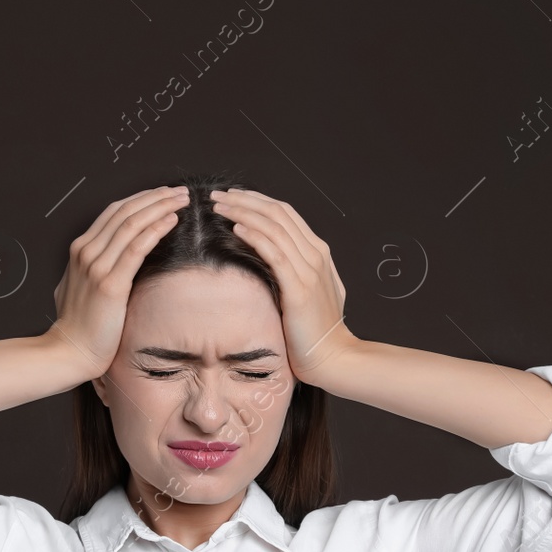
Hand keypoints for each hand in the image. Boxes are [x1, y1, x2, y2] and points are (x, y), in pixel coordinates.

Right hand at [47, 185, 189, 378]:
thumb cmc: (79, 325)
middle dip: (155, 196)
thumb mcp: (80, 286)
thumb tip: (111, 261)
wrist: (69, 351)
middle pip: (124, 211)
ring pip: (132, 223)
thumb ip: (92, 268)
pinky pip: (136, 247)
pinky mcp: (110, 283)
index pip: (114, 212)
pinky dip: (155, 229)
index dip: (141, 199)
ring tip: (181, 200)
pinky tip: (171, 220)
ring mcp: (97, 266)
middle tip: (179, 191)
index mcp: (80, 249)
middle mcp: (86, 251)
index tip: (163, 194)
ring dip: (160, 207)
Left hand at [209, 187, 358, 384]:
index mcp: (318, 253)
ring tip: (219, 206)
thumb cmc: (316, 331)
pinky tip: (236, 228)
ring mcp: (309, 271)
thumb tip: (273, 260)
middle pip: (277, 213)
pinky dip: (255, 237)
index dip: (257, 200)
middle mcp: (316, 256)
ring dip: (243, 212)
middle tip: (217, 194)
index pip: (285, 213)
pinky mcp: (299, 289)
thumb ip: (296, 272)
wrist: (334, 358)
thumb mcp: (310, 292)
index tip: (232, 196)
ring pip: (274, 228)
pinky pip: (275, 254)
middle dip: (245, 200)